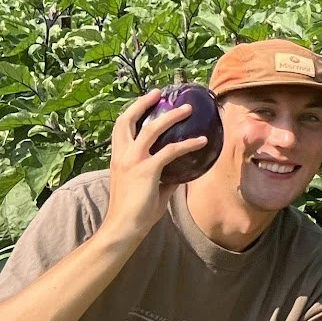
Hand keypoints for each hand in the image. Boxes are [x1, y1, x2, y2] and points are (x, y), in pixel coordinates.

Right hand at [100, 90, 203, 244]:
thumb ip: (162, 177)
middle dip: (142, 103)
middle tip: (159, 93)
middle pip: (127, 120)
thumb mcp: (148, 188)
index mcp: (118, 158)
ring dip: (171, 116)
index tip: (147, 100)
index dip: (133, 111)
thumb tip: (181, 174)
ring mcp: (133, 161)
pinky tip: (202, 141)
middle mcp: (122, 155)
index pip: (121, 128)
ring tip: (188, 109)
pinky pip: (171, 151)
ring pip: (152, 129)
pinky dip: (188, 144)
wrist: (123, 227)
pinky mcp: (147, 170)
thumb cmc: (135, 212)